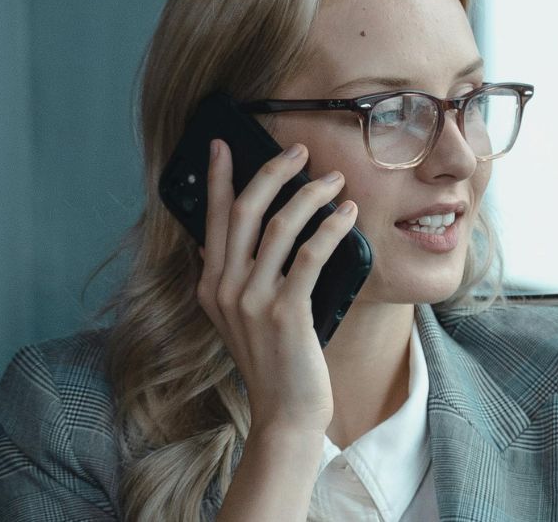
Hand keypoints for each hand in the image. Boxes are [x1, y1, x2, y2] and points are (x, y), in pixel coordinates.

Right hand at [196, 139, 356, 435]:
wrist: (285, 412)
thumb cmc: (273, 360)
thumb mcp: (237, 318)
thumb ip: (229, 280)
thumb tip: (219, 242)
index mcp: (211, 286)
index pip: (212, 218)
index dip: (218, 178)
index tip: (224, 145)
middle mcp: (225, 289)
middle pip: (243, 211)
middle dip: (271, 173)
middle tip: (298, 151)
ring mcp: (253, 302)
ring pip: (278, 227)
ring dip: (310, 195)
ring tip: (334, 180)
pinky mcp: (286, 313)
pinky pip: (309, 256)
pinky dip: (330, 228)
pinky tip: (347, 215)